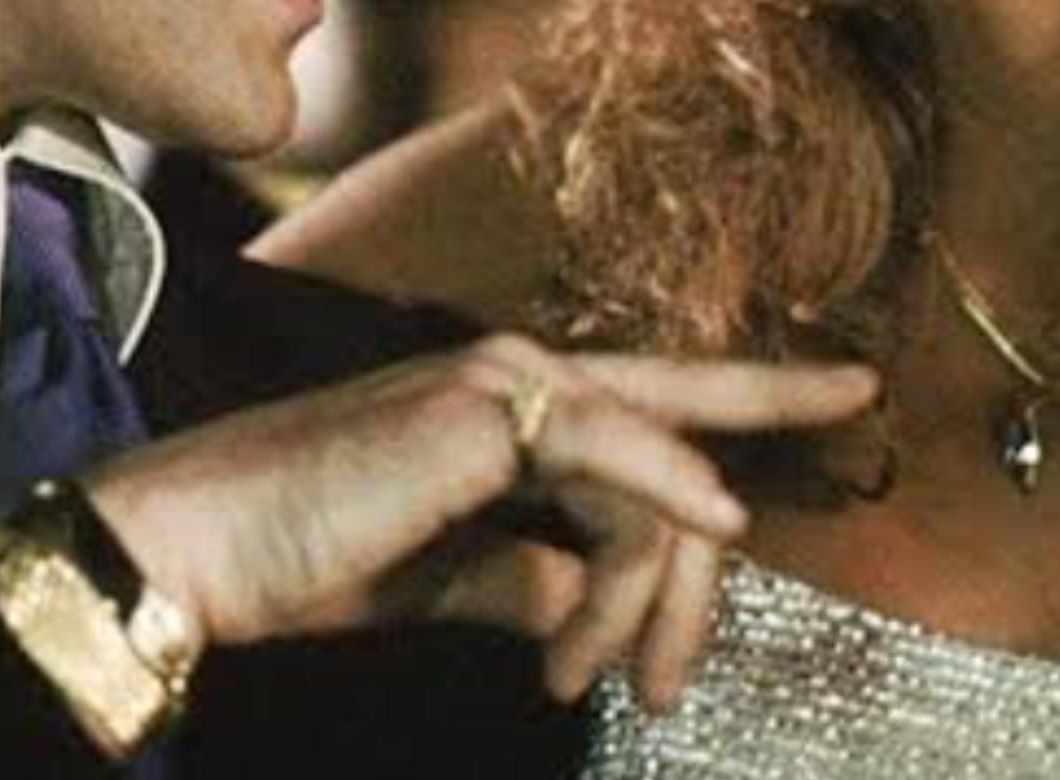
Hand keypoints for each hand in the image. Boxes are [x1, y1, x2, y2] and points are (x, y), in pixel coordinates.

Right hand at [80, 333, 876, 706]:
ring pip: (653, 480)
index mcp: (510, 404)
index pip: (660, 397)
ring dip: (639, 602)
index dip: (764, 390)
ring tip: (591, 685)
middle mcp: (519, 371)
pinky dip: (669, 508)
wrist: (201, 550)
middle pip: (680, 446)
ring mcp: (506, 378)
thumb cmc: (303, 557)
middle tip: (671, 689)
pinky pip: (621, 461)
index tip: (858, 388)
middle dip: (701, 575)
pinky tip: (716, 527)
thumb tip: (586, 612)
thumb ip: (526, 581)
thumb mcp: (444, 580)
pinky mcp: (490, 408)